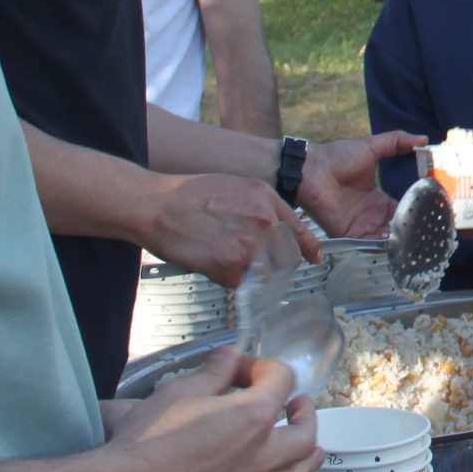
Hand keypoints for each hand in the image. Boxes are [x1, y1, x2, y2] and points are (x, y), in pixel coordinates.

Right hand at [102, 347, 321, 471]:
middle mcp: (259, 456)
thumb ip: (212, 373)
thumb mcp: (179, 390)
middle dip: (306, 415)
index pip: (280, 381)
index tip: (243, 368)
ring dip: (306, 461)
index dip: (262, 367)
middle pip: (304, 436)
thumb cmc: (148, 438)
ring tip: (312, 451)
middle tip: (298, 405)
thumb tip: (229, 357)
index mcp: (253, 417)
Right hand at [145, 173, 311, 285]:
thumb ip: (258, 208)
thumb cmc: (189, 196)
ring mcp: (249, 245)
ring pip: (265, 274)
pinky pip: (239, 283)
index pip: (299, 229)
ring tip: (226, 261)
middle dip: (276, 266)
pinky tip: (211, 264)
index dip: (308, 247)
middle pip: (287, 257)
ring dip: (250, 275)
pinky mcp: (231, 266)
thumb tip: (271, 230)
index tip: (314, 258)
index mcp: (266, 198)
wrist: (158, 205)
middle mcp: (264, 221)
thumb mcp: (235, 188)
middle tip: (256, 267)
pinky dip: (227, 280)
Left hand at [297, 131, 423, 238]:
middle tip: (430, 229)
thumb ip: (397, 142)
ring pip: (386, 239)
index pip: (400, 209)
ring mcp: (360, 225)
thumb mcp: (372, 147)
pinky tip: (398, 239)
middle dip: (410, 229)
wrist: (312, 169)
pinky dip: (384, 246)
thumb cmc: (338, 157)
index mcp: (376, 198)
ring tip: (418, 235)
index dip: (414, 211)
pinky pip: (370, 245)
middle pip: (395, 227)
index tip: (432, 211)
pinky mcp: (349, 234)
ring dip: (400, 238)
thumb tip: (424, 139)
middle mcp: (370, 214)